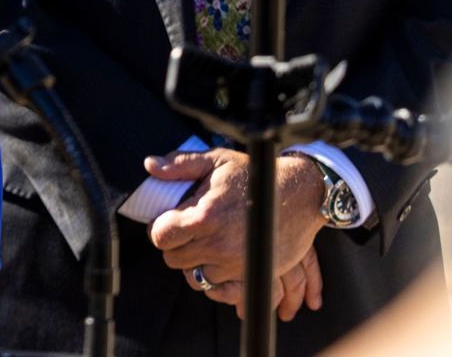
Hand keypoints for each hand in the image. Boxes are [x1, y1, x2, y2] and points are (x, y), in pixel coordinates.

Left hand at [148, 148, 326, 312]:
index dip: (161, 228)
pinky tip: (219, 261)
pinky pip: (221, 291)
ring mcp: (238, 264)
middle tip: (188, 232)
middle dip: (176, 245)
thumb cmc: (255, 176)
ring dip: (197, 262)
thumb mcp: (216, 161)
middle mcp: (219, 244)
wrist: (301, 195)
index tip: (169, 222)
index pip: (161, 237)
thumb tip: (150, 165)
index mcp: (205, 216)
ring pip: (196, 277)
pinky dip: (216, 280)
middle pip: (174, 260)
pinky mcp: (254, 275)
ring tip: (207, 242)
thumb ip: (180, 164)